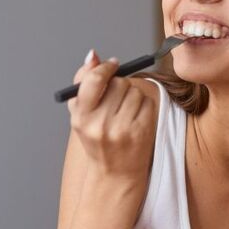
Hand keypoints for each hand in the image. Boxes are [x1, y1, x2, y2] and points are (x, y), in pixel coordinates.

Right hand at [67, 50, 156, 181]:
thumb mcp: (81, 114)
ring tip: (125, 111)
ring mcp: (122, 130)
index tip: (112, 65)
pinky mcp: (141, 132)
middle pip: (118, 83)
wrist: (115, 173)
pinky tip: (135, 118)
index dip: (106, 68)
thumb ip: (83, 81)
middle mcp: (100, 125)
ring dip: (132, 95)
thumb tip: (93, 55)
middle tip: (117, 96)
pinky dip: (143, 105)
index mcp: (82, 118)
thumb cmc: (97, 139)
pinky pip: (147, 102)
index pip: (94, 80)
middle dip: (120, 84)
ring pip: (135, 91)